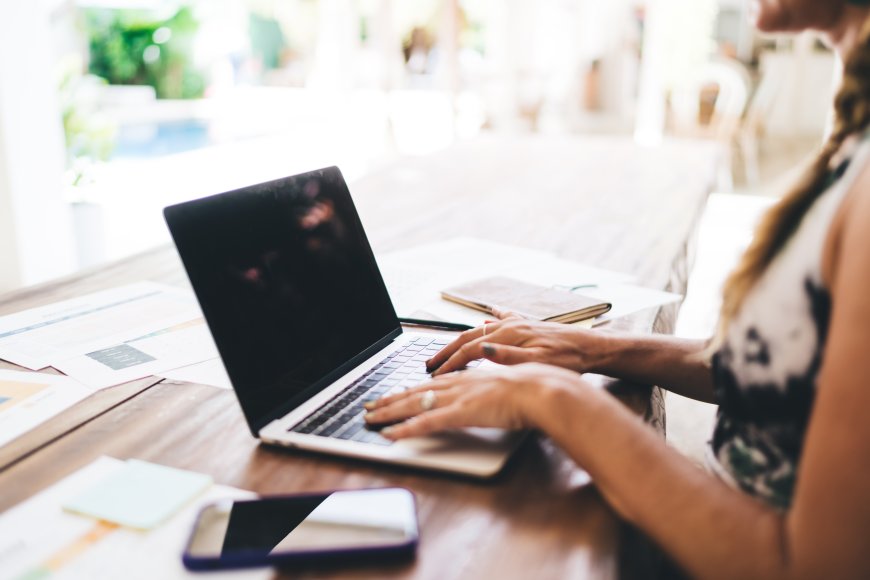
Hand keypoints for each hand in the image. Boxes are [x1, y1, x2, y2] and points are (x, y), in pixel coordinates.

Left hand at [363, 363, 582, 438]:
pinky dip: (407, 428)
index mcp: (468, 378)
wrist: (541, 389)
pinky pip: (427, 422)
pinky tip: (392, 434)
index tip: (392, 394)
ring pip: (415, 403)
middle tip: (370, 406)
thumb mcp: (505, 387)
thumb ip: (490, 392)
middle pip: (416, 391)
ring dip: (390, 411)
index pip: (430, 384)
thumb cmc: (531, 389)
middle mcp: (458, 384)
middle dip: (390, 399)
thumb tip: (487, 397)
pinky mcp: (461, 413)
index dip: (408, 390)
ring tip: (371, 418)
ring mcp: (458, 398)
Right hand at [426, 311, 605, 375]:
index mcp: (509, 335)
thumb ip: (508, 357)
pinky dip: (489, 320)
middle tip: (429, 365)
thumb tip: (482, 349)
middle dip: (446, 352)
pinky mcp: (526, 325)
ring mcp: (516, 324)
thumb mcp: (538, 363)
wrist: (591, 348)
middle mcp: (509, 325)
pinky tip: (486, 317)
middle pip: (468, 338)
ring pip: (479, 331)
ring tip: (447, 351)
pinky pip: (501, 319)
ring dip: (460, 341)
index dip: (450, 363)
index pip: (470, 350)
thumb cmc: (568, 359)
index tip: (435, 375)